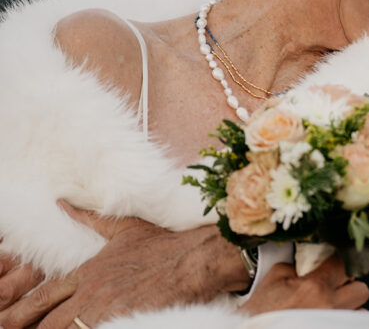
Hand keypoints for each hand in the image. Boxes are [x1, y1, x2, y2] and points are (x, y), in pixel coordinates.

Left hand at [0, 202, 251, 328]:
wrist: (198, 257)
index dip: (23, 314)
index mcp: (88, 270)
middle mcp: (91, 290)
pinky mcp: (124, 319)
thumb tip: (63, 204)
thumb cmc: (166, 245)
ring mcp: (107, 308)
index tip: (10, 323)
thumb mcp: (125, 229)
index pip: (42, 298)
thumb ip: (89, 219)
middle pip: (48, 322)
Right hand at [240, 257, 368, 315]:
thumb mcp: (276, 276)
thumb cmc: (262, 308)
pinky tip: (329, 317)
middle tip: (337, 287)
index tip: (336, 263)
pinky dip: (344, 320)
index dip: (341, 261)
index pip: (344, 263)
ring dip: (351, 307)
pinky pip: (353, 324)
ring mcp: (331, 323)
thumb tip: (313, 259)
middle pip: (361, 289)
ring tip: (333, 306)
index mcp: (314, 285)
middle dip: (351, 287)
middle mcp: (329, 305)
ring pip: (361, 311)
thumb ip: (299, 264)